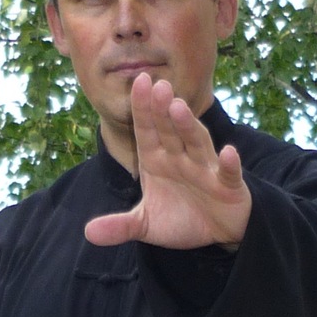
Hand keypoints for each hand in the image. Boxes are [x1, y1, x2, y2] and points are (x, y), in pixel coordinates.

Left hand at [85, 74, 251, 250]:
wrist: (215, 234)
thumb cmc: (180, 218)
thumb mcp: (146, 225)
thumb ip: (120, 226)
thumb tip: (88, 234)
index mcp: (157, 160)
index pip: (147, 130)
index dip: (143, 108)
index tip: (138, 82)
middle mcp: (180, 158)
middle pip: (170, 130)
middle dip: (162, 110)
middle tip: (157, 85)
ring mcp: (205, 169)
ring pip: (196, 143)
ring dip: (187, 126)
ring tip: (178, 108)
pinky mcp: (228, 186)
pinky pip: (227, 173)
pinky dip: (228, 164)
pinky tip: (228, 153)